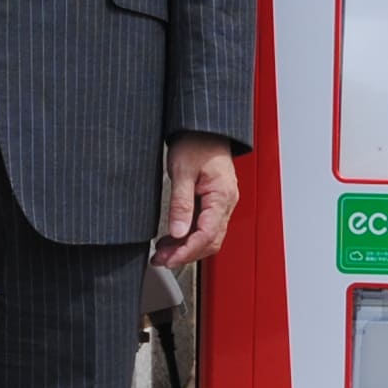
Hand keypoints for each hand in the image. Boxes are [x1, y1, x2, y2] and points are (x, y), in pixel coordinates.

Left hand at [155, 133, 239, 270]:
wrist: (204, 127)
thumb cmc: (197, 142)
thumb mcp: (183, 171)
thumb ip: (181, 203)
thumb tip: (176, 232)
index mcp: (222, 196)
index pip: (207, 235)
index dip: (187, 251)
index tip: (169, 259)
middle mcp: (225, 202)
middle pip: (209, 241)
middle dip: (186, 254)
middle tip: (162, 260)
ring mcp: (221, 203)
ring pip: (207, 236)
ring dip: (186, 247)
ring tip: (162, 253)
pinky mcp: (213, 201)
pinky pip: (204, 226)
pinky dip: (188, 236)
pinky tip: (170, 239)